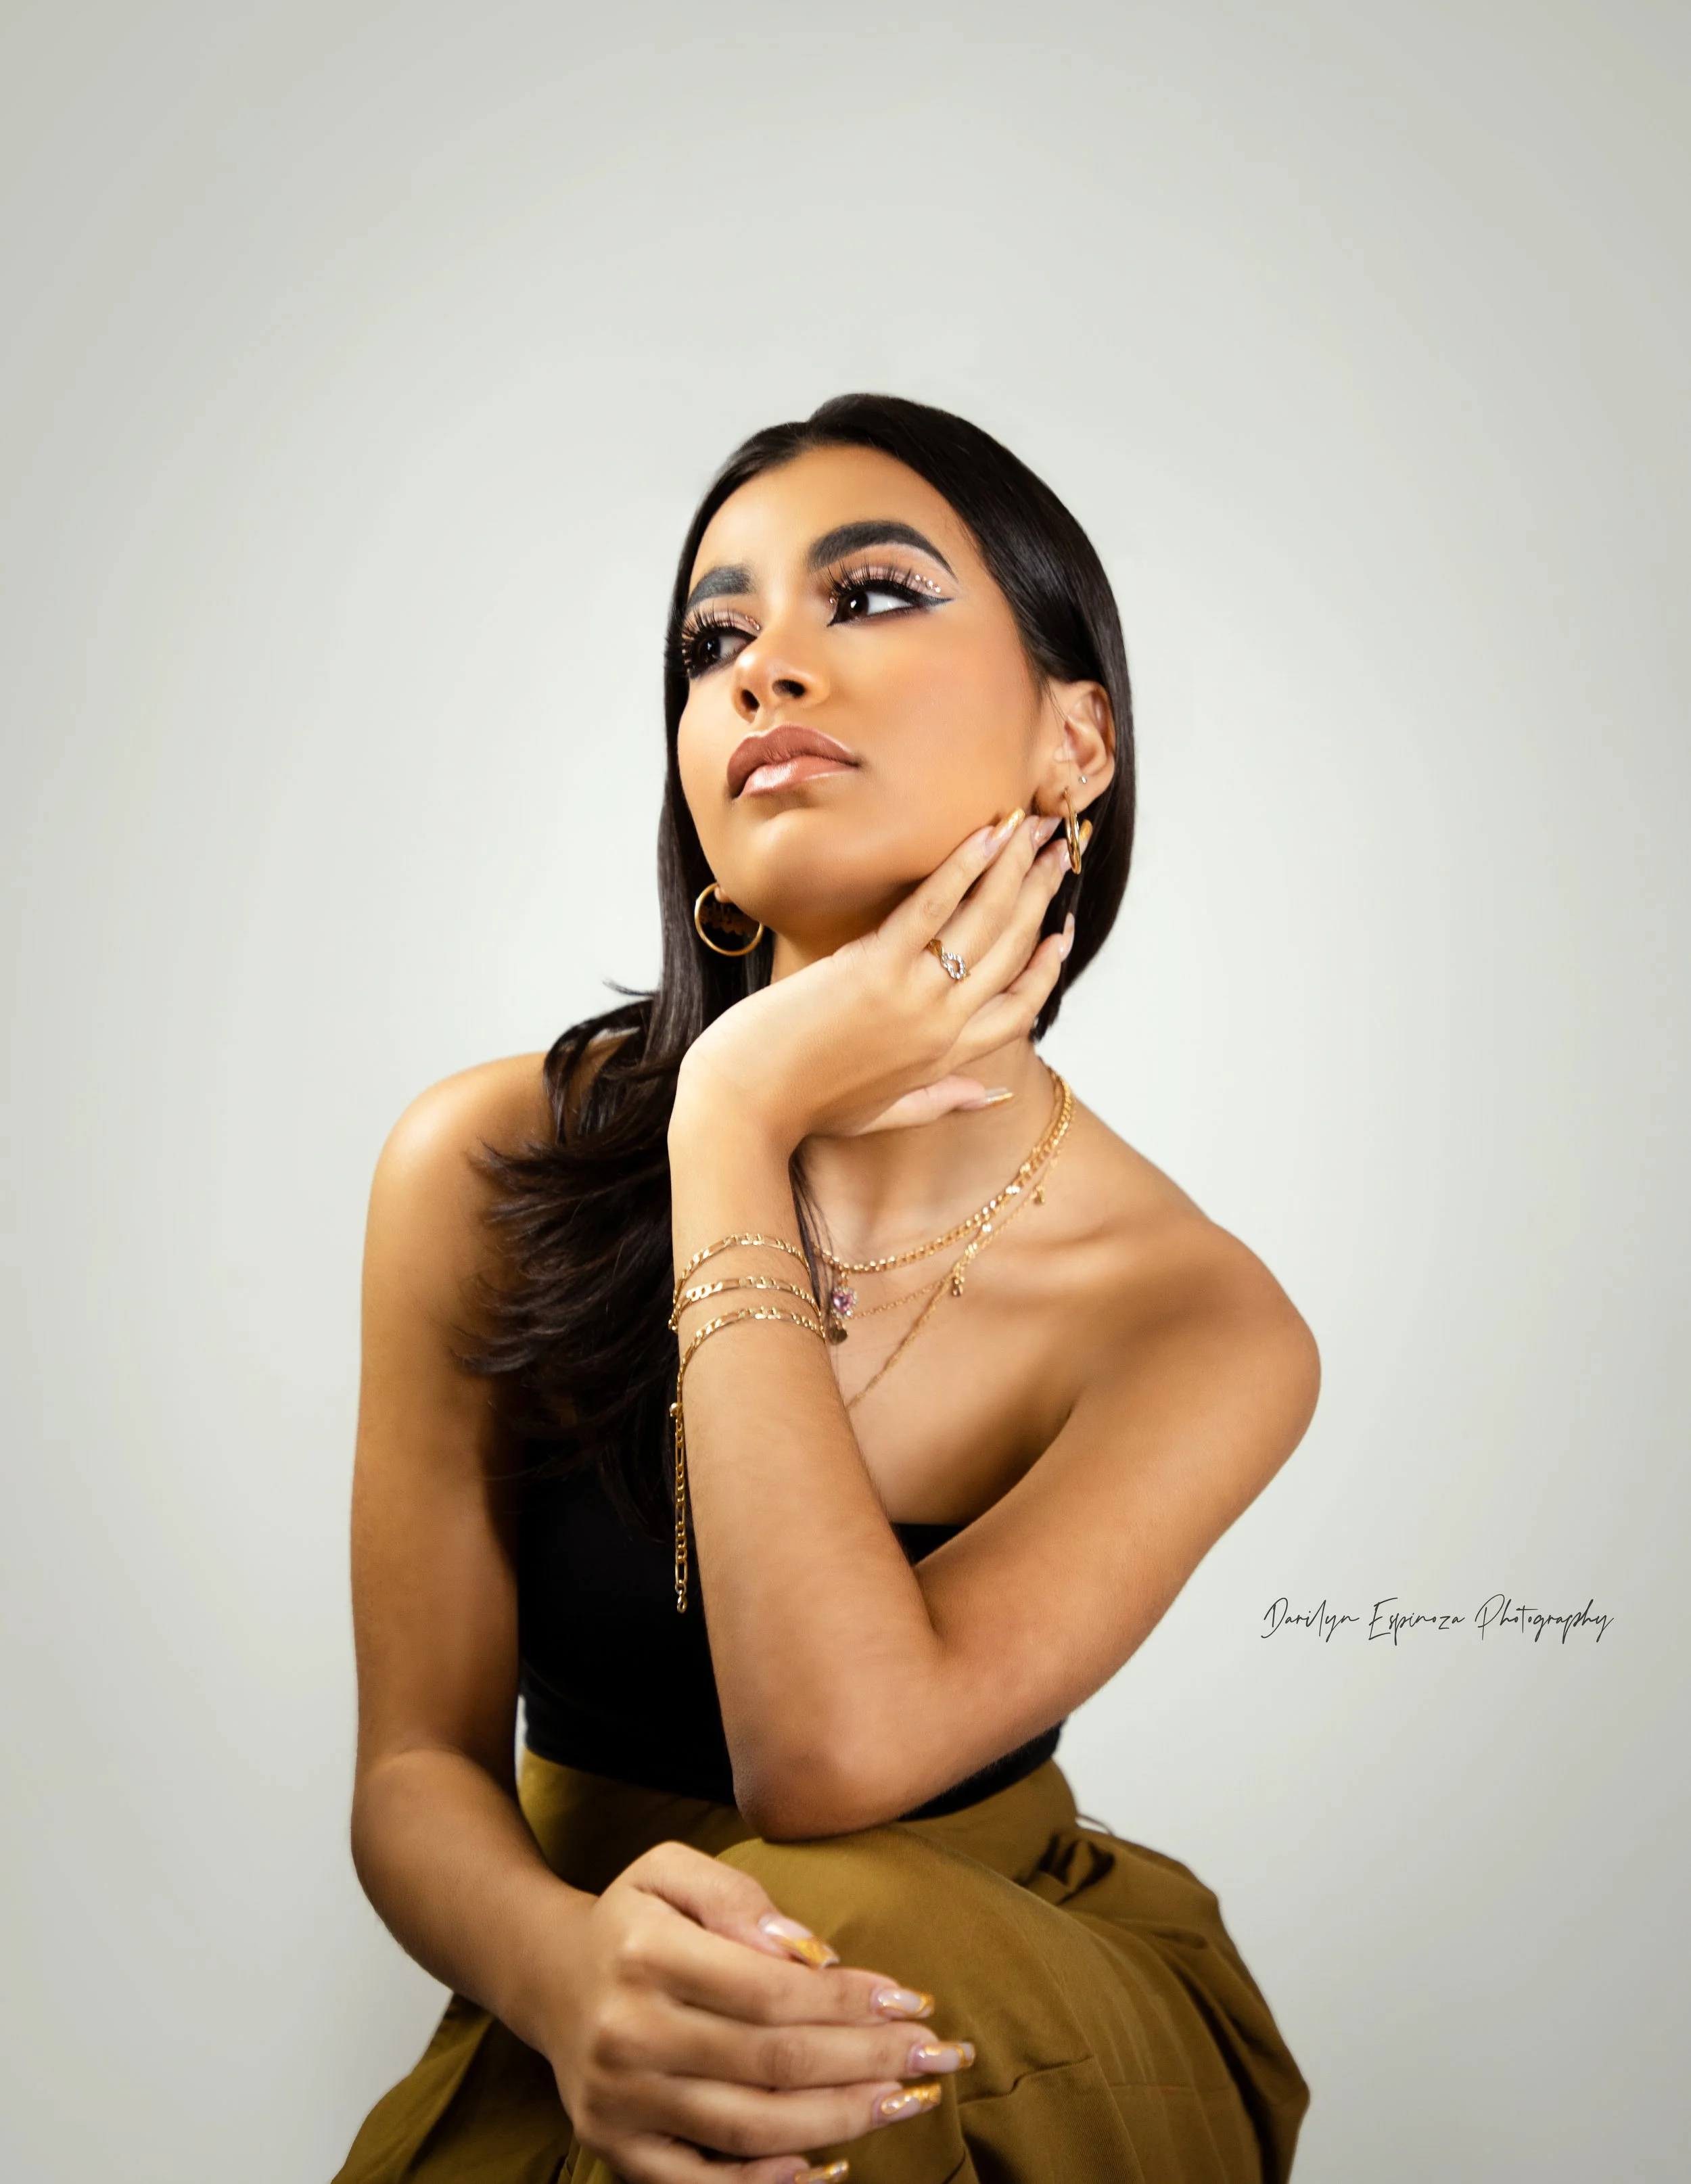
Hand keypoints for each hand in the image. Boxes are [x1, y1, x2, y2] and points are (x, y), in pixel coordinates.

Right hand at [543, 1840, 970, 2181]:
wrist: (551, 1978)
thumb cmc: (636, 1919)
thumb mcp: (673, 1870)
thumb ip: (740, 1899)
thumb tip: (809, 1954)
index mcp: (644, 1953)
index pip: (770, 1990)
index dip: (849, 2002)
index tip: (911, 2000)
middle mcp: (626, 2032)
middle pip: (773, 2062)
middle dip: (867, 2062)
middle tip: (934, 2056)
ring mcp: (618, 2101)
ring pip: (750, 2128)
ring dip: (840, 2120)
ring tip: (904, 2102)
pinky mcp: (614, 2149)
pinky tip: (831, 2163)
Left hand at [675, 809, 1073, 1148]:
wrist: (743, 1108)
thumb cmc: (798, 1110)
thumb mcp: (879, 1114)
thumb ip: (938, 1102)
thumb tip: (988, 1096)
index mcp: (944, 1057)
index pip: (1020, 1008)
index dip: (1045, 967)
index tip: (1060, 931)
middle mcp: (942, 1026)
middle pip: (1012, 950)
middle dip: (1040, 895)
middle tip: (1057, 851)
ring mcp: (914, 997)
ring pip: (986, 922)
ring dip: (1015, 868)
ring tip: (1032, 825)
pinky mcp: (874, 970)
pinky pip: (932, 908)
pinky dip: (963, 867)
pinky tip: (985, 834)